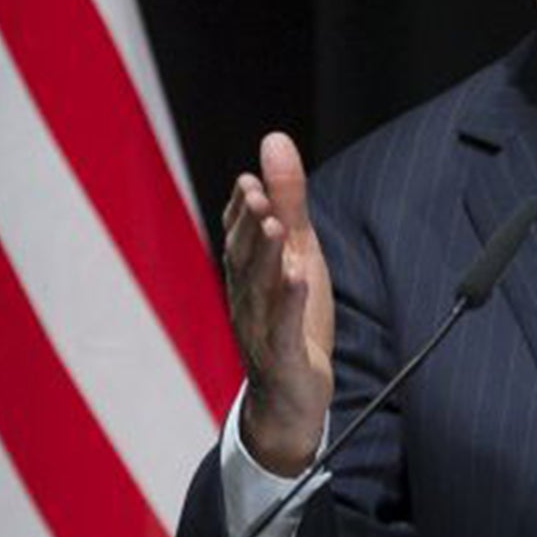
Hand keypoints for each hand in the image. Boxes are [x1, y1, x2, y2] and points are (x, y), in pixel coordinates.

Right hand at [221, 132, 334, 475]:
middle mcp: (247, 298)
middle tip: (259, 196)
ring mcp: (261, 328)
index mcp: (248, 273)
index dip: (242, 211)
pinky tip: (298, 277)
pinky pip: (283, 327)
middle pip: (245, 259)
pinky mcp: (283, 356)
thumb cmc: (293, 316)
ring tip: (277, 227)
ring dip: (267, 257)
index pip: (238, 237)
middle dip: (250, 227)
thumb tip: (274, 140)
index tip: (250, 181)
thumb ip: (288, 199)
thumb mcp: (298, 251)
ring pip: (261, 290)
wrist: (291, 397)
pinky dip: (289, 302)